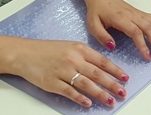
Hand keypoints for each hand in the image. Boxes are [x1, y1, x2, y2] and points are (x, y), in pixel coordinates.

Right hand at [14, 38, 128, 107]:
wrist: (25, 54)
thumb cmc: (48, 50)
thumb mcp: (70, 46)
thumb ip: (86, 55)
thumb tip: (103, 67)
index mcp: (79, 49)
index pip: (102, 61)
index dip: (115, 70)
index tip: (125, 78)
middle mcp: (73, 60)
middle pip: (97, 74)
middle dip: (112, 84)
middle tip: (123, 92)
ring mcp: (63, 72)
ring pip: (86, 84)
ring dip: (100, 94)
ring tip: (110, 101)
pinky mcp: (53, 83)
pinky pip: (70, 92)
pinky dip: (80, 98)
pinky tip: (89, 103)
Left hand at [84, 0, 150, 60]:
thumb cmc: (97, 10)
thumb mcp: (93, 25)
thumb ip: (102, 36)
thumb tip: (112, 46)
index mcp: (121, 19)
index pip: (135, 32)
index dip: (143, 45)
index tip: (148, 56)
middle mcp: (132, 15)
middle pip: (149, 28)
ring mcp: (137, 13)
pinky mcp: (140, 13)